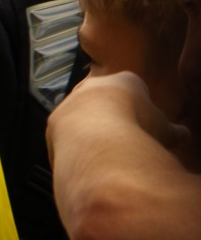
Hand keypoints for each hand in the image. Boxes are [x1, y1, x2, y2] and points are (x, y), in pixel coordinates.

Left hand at [47, 70, 189, 163]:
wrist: (99, 135)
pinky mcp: (54, 122)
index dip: (137, 105)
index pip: (132, 87)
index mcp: (125, 80)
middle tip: (119, 136)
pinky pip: (63, 132)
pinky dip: (73, 144)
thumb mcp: (164, 131)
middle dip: (109, 113)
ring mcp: (72, 101)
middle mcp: (94, 85)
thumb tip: (184, 135)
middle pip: (103, 96)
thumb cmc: (137, 128)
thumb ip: (173, 132)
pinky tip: (84, 158)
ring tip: (101, 151)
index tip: (142, 121)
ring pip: (80, 112)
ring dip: (87, 129)